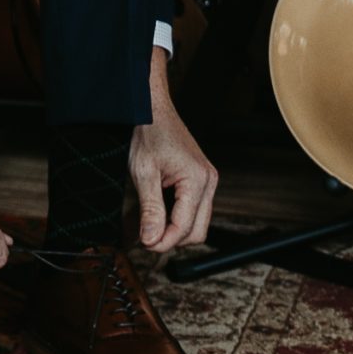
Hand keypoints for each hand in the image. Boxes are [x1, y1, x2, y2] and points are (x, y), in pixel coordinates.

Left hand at [128, 46, 217, 253]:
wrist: (152, 108)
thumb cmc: (149, 133)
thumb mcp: (143, 173)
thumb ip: (150, 209)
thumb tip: (151, 240)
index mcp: (198, 180)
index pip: (184, 228)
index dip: (163, 242)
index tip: (143, 245)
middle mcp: (209, 182)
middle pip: (196, 232)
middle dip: (171, 239)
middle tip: (144, 237)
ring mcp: (207, 181)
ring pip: (196, 224)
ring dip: (174, 230)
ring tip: (148, 225)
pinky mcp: (201, 180)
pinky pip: (193, 209)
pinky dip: (176, 217)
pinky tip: (157, 213)